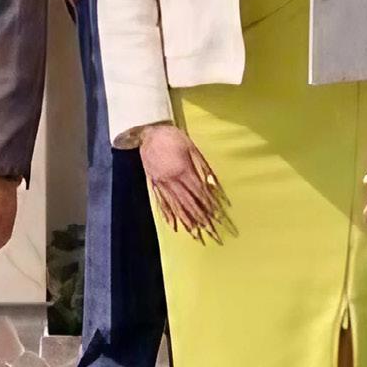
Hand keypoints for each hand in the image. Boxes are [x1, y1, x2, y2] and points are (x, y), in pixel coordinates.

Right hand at [139, 124, 221, 239]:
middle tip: (210, 232)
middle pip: (189, 204)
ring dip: (187, 221)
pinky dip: (168, 215)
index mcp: (184, 171)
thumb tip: (212, 185)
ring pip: (176, 206)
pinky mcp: (154, 184)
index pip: (200, 194)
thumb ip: (202, 168)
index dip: (209, 206)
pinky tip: (174, 225)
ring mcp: (162, 184)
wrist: (149, 132)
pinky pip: (161, 202)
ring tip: (196, 234)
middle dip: (201, 219)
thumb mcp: (192, 148)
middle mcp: (172, 181)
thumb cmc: (173, 138)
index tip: (217, 218)